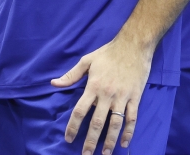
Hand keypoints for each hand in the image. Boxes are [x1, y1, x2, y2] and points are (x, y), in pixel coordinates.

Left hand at [50, 36, 154, 154]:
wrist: (133, 45)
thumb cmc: (108, 52)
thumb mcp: (86, 60)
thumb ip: (71, 75)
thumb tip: (54, 83)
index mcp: (93, 86)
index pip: (80, 111)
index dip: (73, 126)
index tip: (68, 139)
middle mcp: (107, 95)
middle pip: (97, 122)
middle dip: (90, 141)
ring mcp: (122, 97)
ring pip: (115, 124)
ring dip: (109, 141)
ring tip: (105, 154)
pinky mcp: (135, 98)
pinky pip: (132, 118)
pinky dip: (128, 132)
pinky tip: (124, 143)